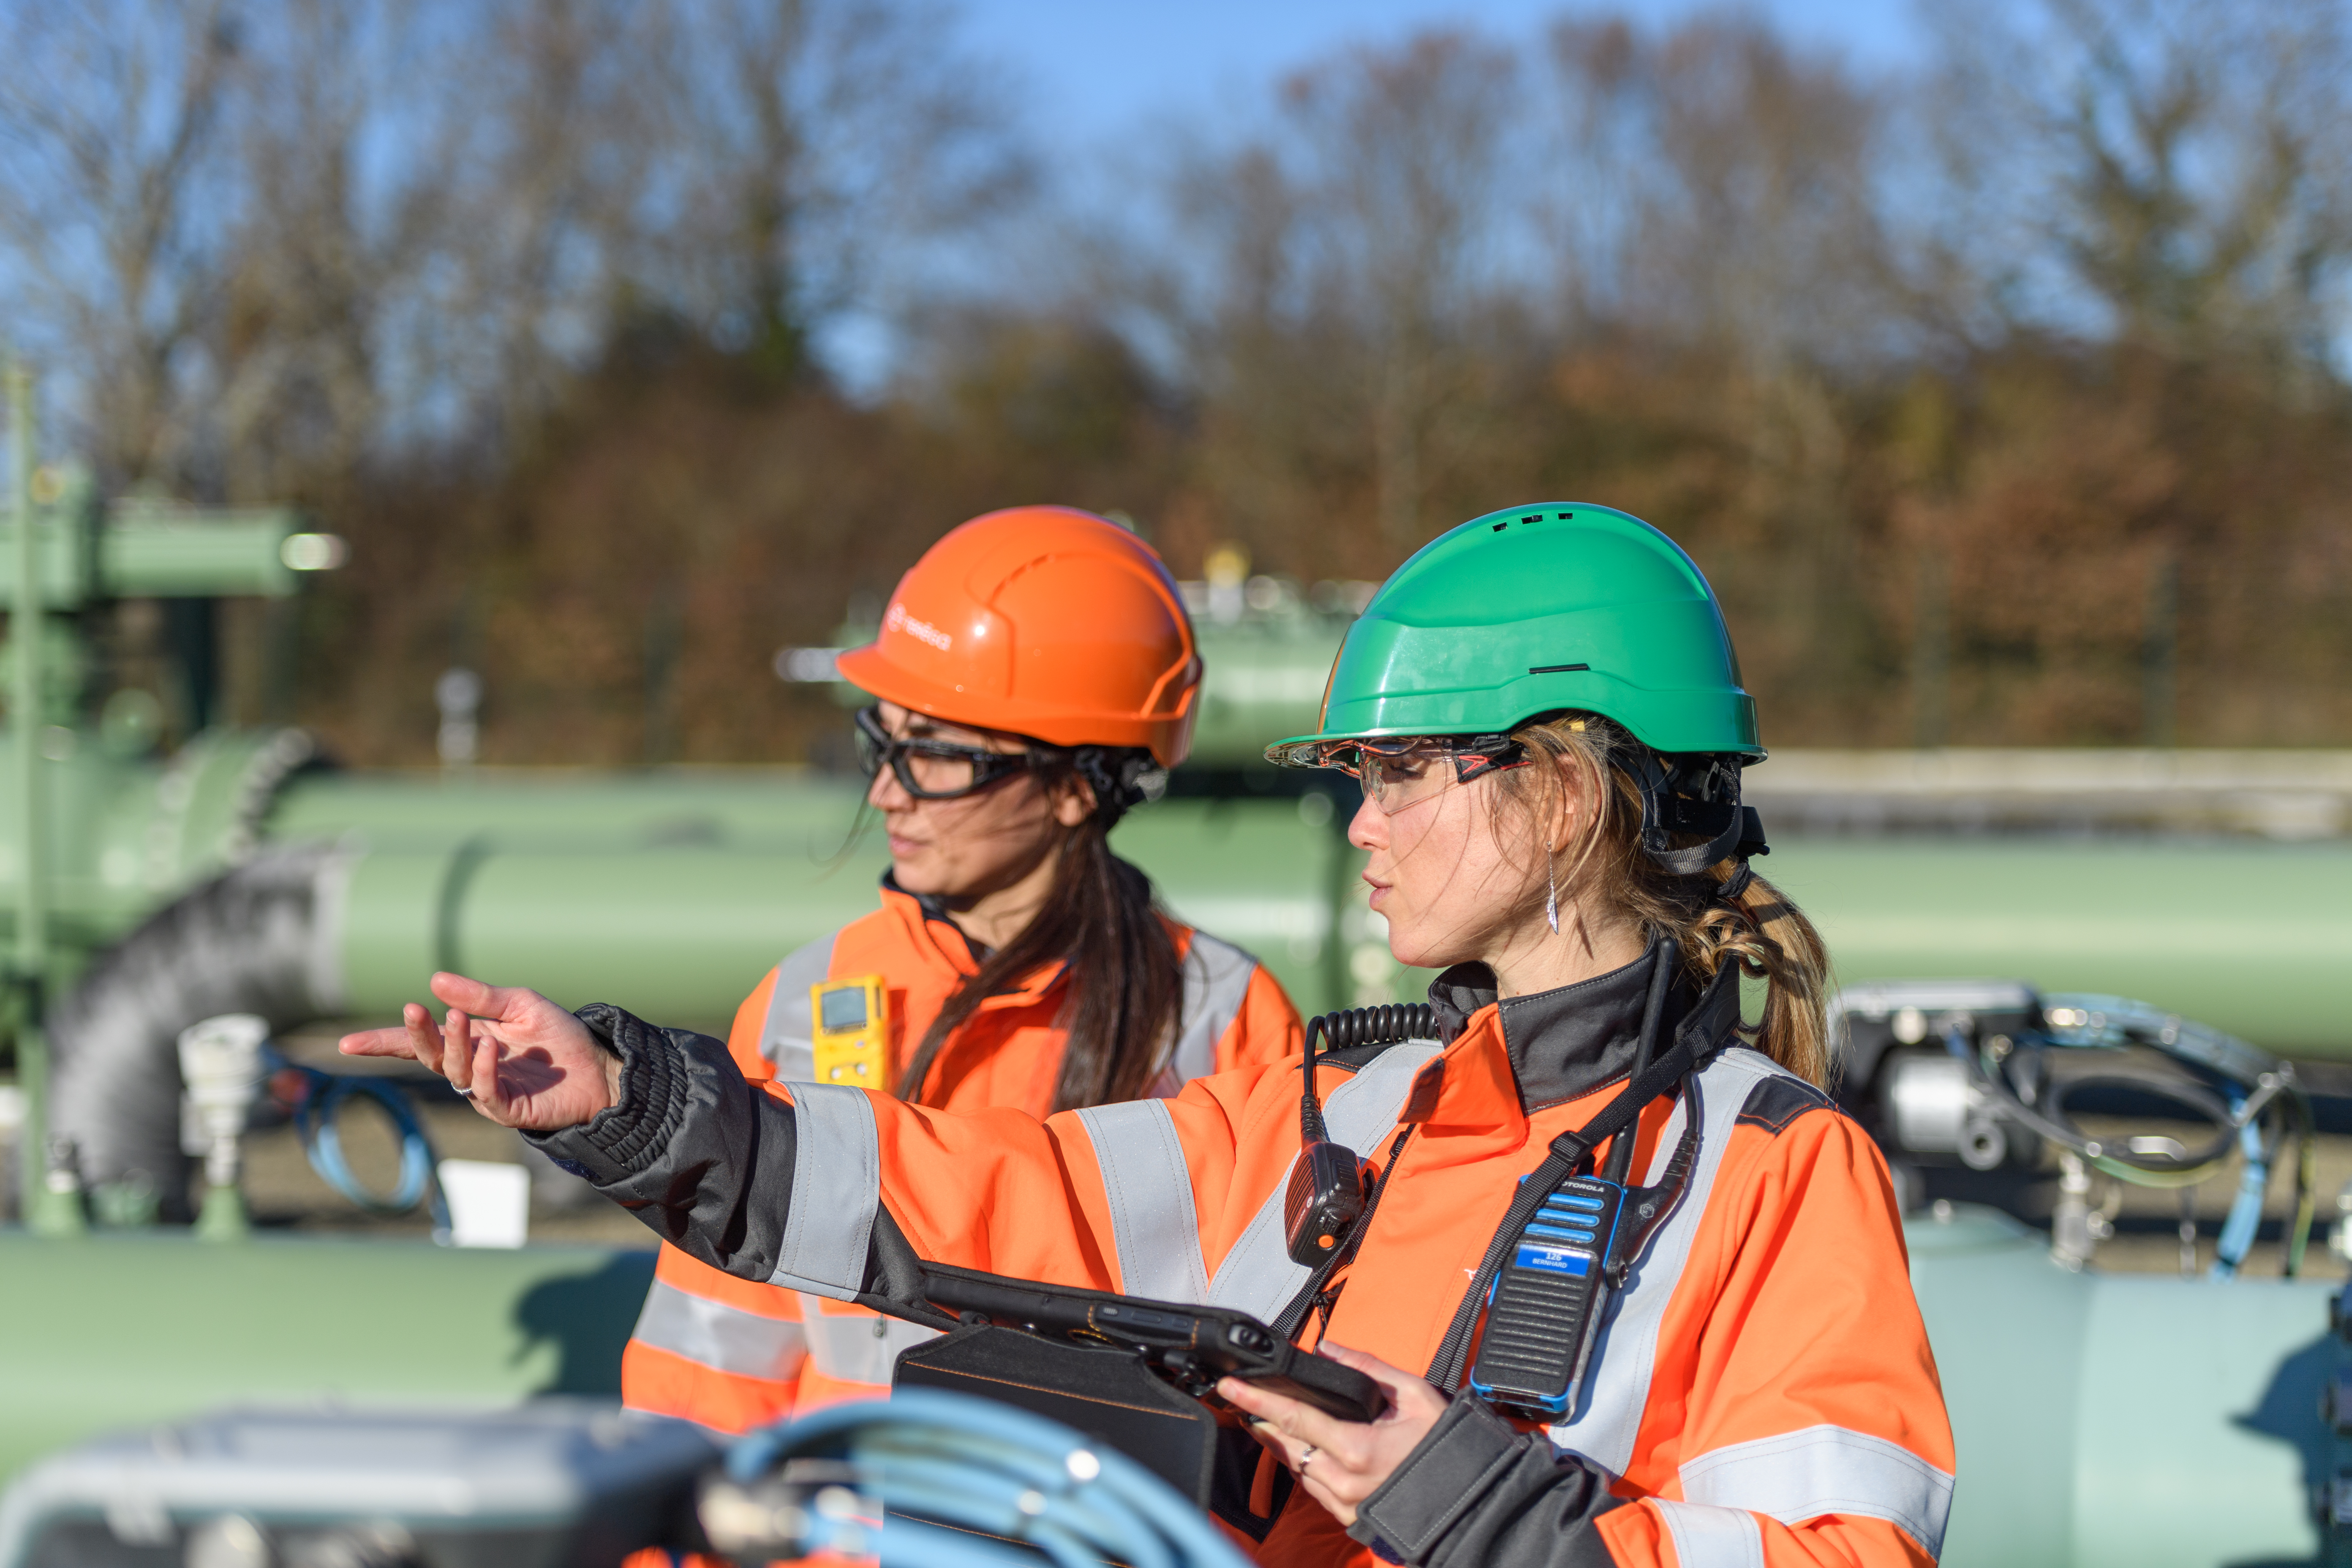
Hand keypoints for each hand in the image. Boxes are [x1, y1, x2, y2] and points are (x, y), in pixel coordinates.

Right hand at [338, 972, 619, 1131]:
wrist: (599, 1068)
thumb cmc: (559, 1038)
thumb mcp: (521, 1005)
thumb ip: (481, 996)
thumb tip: (435, 980)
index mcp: (468, 1042)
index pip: (418, 1043)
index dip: (383, 1042)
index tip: (346, 1043)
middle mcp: (471, 1068)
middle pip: (430, 1056)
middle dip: (418, 1035)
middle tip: (413, 1010)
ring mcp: (487, 1092)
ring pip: (455, 1073)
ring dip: (454, 1045)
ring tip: (462, 1020)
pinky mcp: (509, 1109)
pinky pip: (487, 1093)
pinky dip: (484, 1070)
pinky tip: (490, 1049)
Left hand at [1218, 1344, 1451, 1526]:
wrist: (1471, 1498)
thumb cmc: (1445, 1446)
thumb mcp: (1413, 1394)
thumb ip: (1367, 1367)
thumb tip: (1328, 1349)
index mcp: (1356, 1448)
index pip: (1293, 1418)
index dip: (1256, 1401)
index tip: (1229, 1386)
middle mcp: (1344, 1481)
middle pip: (1287, 1446)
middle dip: (1263, 1422)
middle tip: (1243, 1401)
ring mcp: (1345, 1505)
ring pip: (1299, 1470)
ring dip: (1283, 1446)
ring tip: (1269, 1422)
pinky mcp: (1350, 1521)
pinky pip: (1315, 1490)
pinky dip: (1307, 1468)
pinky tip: (1306, 1451)